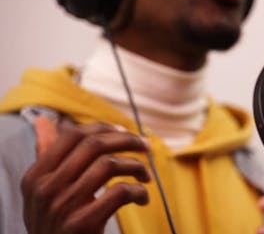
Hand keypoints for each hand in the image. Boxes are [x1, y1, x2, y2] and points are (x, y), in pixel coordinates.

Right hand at [21, 120, 150, 233]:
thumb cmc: (55, 225)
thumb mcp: (43, 192)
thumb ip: (47, 157)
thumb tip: (45, 120)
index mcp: (36, 176)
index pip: (72, 135)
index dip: (103, 129)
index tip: (125, 133)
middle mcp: (46, 188)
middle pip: (94, 145)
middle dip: (127, 141)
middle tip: (146, 147)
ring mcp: (63, 206)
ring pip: (110, 165)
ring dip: (137, 166)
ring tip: (146, 176)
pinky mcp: (82, 224)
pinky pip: (120, 192)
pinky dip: (139, 191)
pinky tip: (142, 198)